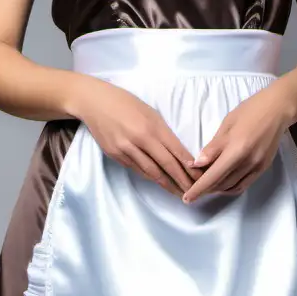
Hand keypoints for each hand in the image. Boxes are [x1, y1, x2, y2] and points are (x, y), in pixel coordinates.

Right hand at [70, 75, 195, 195]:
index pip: (176, 150)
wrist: (95, 102)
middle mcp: (140, 139)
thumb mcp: (151, 113)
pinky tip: (159, 183)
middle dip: (181, 181)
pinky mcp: (115, 155)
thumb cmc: (127, 104)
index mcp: (152, 126)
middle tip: (193, 192)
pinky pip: (136, 169)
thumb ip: (164, 133)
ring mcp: (126, 149)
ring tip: (179, 192)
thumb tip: (179, 153)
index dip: (189, 167)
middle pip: (165, 165)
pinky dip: (150, 177)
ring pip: (150, 172)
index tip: (200, 177)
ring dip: (167, 184)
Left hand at [182, 84, 293, 201]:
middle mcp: (248, 162)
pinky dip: (231, 187)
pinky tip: (223, 184)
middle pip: (222, 183)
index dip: (199, 189)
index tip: (187, 198)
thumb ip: (213, 147)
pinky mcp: (263, 167)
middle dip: (206, 189)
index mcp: (236, 149)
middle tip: (193, 188)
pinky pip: (244, 184)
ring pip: (232, 186)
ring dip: (217, 189)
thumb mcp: (227, 124)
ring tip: (206, 186)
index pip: (213, 175)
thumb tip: (196, 164)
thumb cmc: (249, 111)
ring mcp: (257, 166)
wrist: (278, 109)